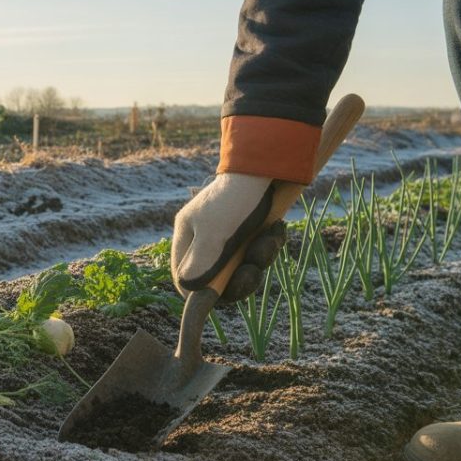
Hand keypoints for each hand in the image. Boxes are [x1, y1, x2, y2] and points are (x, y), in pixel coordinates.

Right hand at [171, 173, 288, 302]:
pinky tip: (276, 228)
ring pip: (243, 264)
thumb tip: (187, 291)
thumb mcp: (213, 235)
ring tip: (270, 238)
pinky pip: (259, 249)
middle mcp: (206, 236)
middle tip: (253, 270)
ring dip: (260, 258)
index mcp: (188, 235)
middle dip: (240, 276)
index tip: (221, 297)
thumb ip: (199, 266)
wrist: (270, 163)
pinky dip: (270, 243)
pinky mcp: (253, 226)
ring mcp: (230, 232)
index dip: (200, 293)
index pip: (184, 278)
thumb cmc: (235, 199)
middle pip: (219, 277)